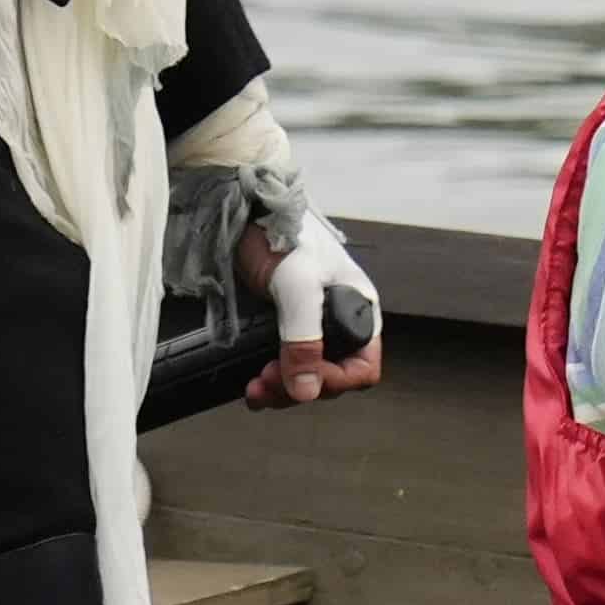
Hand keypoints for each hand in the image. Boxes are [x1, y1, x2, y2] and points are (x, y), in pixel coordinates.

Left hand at [233, 218, 388, 405]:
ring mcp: (308, 328)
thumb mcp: (297, 287)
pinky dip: (268, 381)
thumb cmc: (281, 233)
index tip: (305, 380)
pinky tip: (251, 381)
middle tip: (267, 382)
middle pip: (329, 378)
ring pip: (304, 378)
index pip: (362, 367)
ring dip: (280, 390)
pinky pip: (282, 367)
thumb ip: (304, 340)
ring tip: (255, 389)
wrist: (243, 212)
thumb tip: (306, 391)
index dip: (335, 381)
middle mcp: (338, 324)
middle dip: (299, 388)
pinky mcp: (280, 329)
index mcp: (358, 311)